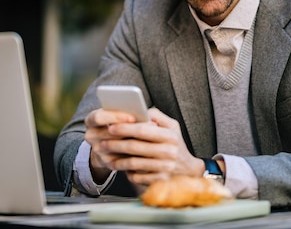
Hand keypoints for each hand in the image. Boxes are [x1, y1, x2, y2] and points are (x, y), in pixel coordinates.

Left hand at [84, 107, 203, 189]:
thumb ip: (156, 115)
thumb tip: (140, 110)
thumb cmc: (175, 143)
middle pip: (135, 147)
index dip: (125, 128)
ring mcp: (166, 168)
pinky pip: (138, 177)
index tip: (111, 126)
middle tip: (102, 142)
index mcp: (170, 136)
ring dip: (117, 159)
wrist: (188, 170)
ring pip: (134, 163)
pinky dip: (126, 172)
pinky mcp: (160, 181)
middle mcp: (170, 152)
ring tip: (106, 156)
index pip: (143, 130)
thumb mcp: (172, 126)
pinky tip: (119, 167)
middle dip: (116, 144)